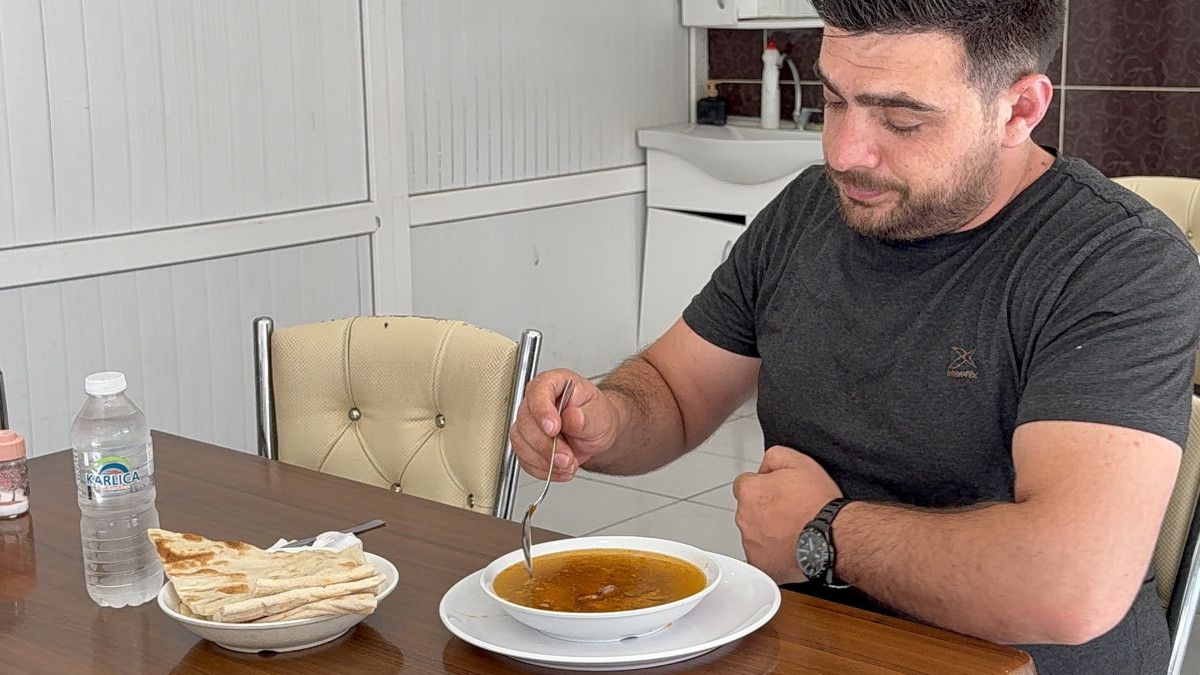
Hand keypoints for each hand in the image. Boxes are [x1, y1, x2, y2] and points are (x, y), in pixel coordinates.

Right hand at [509, 369, 620, 481]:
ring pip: (521, 442)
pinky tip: (559, 470)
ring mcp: (529, 422)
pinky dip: (542, 469)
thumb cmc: (597, 416)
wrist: (597, 433)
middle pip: (526, 421)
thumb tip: (572, 418)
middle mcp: (537, 400)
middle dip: (547, 445)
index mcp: (555, 383)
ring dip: (544, 460)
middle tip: (567, 457)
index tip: (553, 429)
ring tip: (568, 465)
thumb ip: (587, 417)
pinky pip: (524, 458)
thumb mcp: (601, 415)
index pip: (538, 391)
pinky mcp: (526, 442)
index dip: (542, 411)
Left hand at [733, 446, 842, 583]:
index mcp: (750, 492)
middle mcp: (744, 518)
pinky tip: (791, 548)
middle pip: (749, 510)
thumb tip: (764, 467)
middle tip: (790, 512)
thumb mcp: (798, 461)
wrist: (833, 537)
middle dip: (764, 510)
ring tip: (794, 531)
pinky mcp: (760, 564)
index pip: (745, 484)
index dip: (763, 486)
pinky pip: (762, 557)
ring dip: (768, 532)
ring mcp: (751, 543)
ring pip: (754, 534)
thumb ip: (773, 458)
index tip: (777, 493)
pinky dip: (773, 554)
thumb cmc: (818, 504)